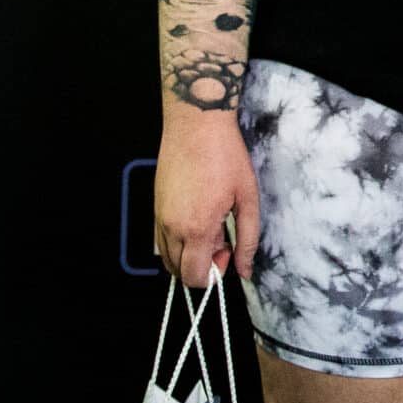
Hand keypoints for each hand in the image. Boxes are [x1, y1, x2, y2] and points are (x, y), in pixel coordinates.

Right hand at [153, 111, 260, 286]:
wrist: (196, 125)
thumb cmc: (226, 157)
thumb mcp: (247, 198)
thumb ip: (248, 238)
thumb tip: (244, 271)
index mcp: (196, 228)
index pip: (194, 277)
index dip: (213, 274)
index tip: (227, 250)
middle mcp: (171, 227)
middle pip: (178, 272)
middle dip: (200, 264)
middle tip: (220, 238)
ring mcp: (159, 217)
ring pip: (166, 257)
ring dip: (187, 254)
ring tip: (208, 227)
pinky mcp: (154, 206)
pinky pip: (160, 239)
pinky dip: (176, 241)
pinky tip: (195, 219)